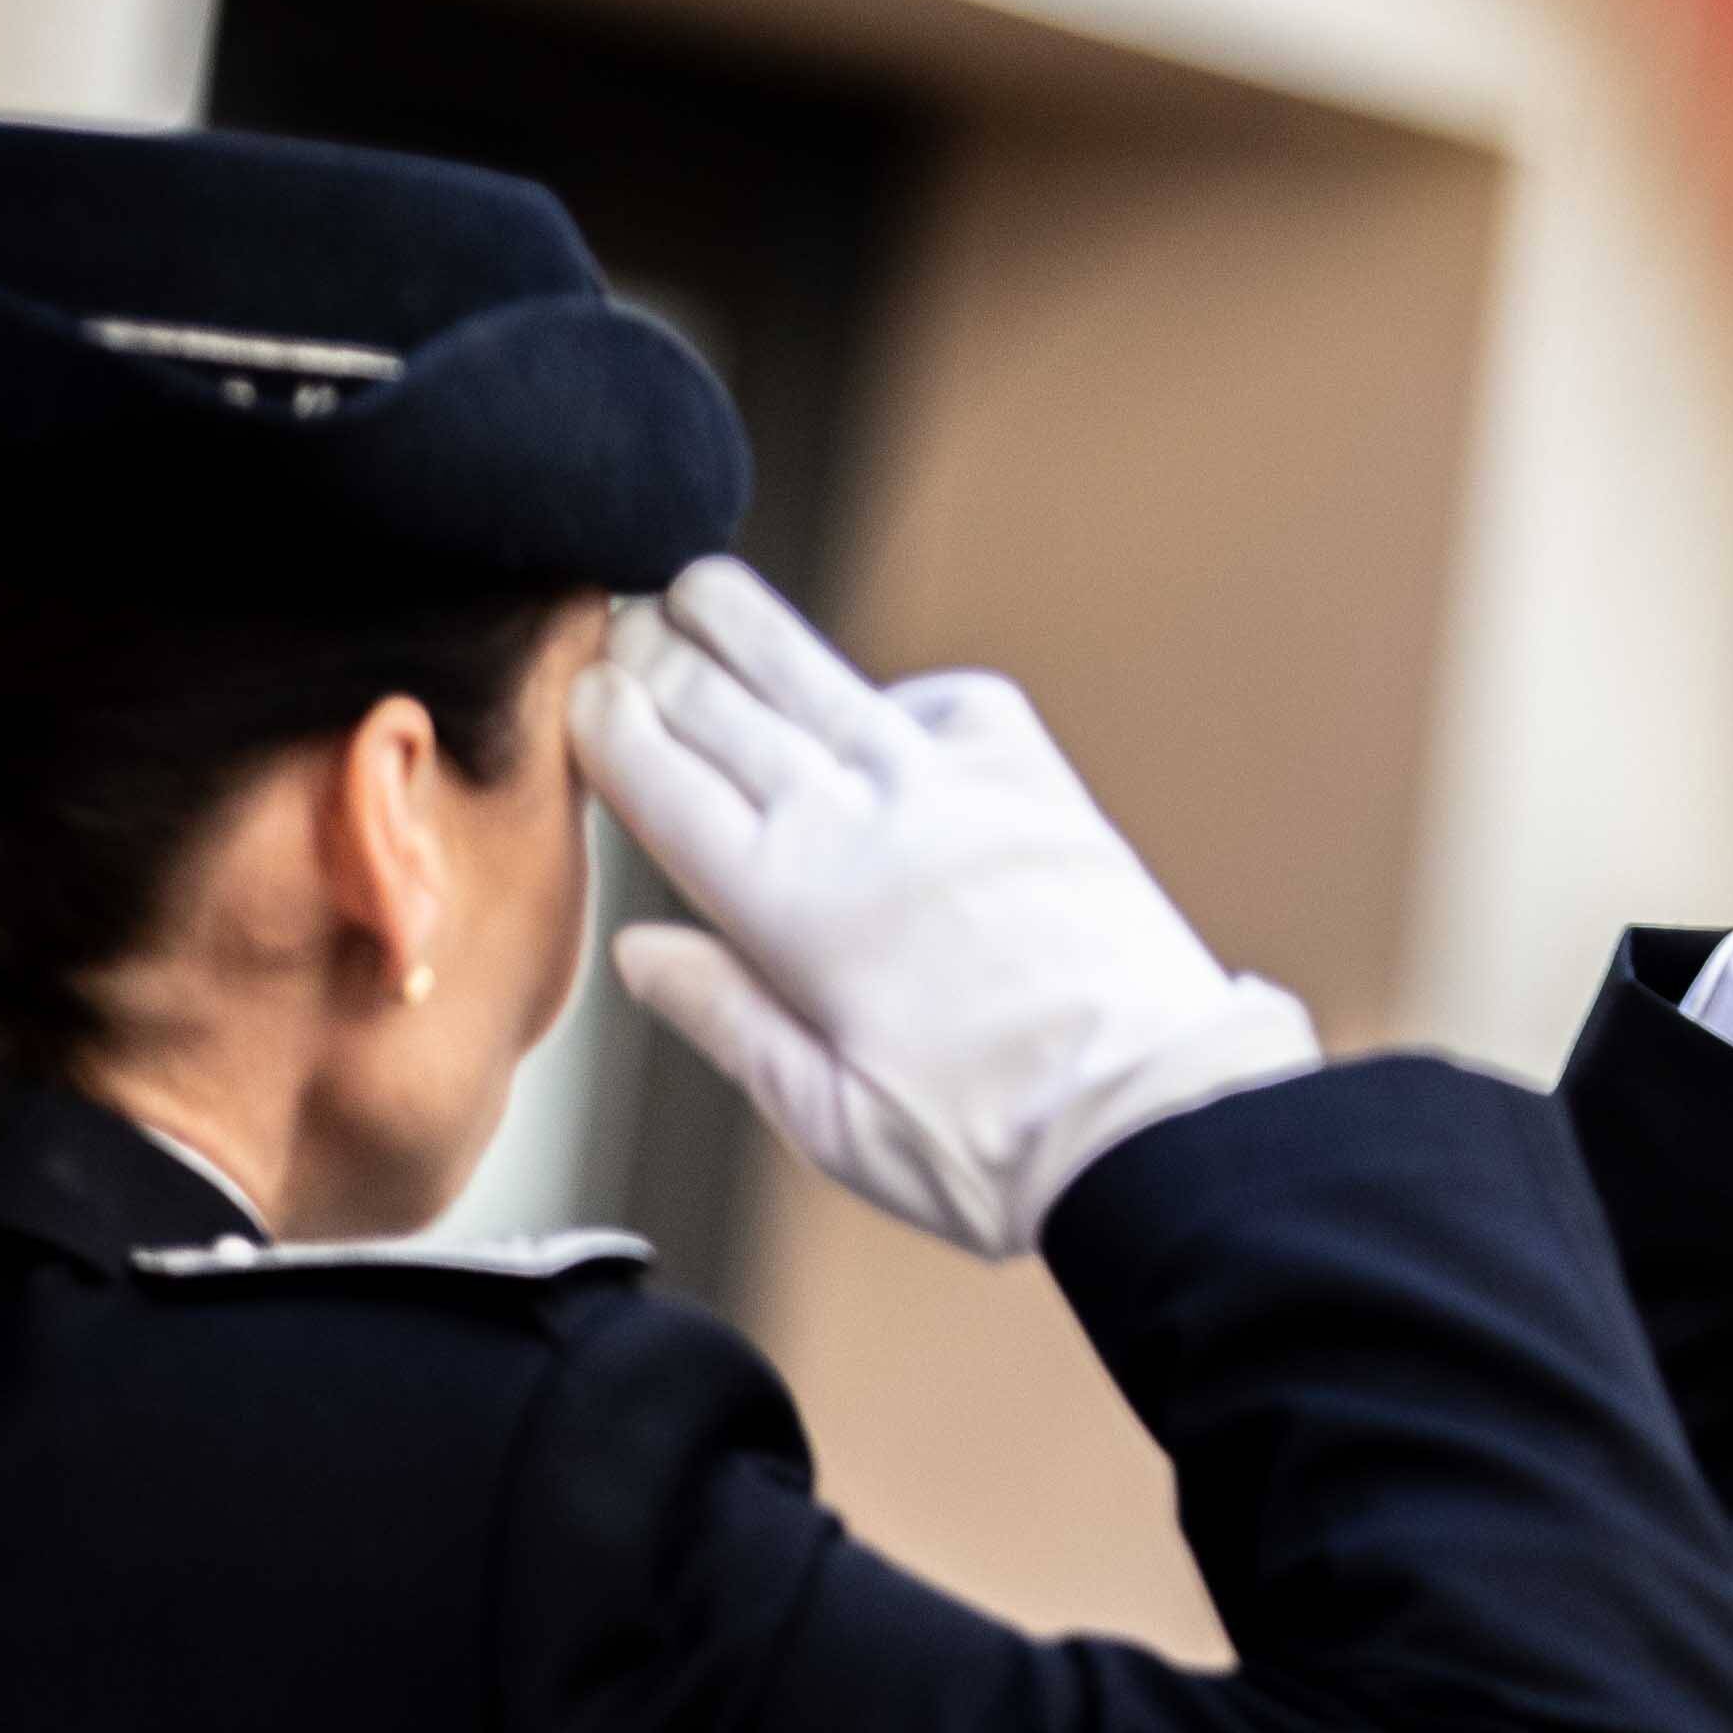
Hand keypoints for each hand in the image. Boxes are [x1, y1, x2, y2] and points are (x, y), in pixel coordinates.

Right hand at [572, 561, 1320, 1260]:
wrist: (1152, 1111)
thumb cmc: (989, 1144)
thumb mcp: (824, 1119)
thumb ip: (723, 1018)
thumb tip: (637, 950)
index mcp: (783, 904)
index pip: (661, 781)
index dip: (609, 722)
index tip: (581, 686)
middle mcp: (853, 817)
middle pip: (721, 706)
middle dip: (658, 655)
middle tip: (620, 621)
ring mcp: (944, 782)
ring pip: (817, 676)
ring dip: (747, 627)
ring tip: (699, 588)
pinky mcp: (1028, 775)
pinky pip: (947, 700)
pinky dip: (901, 692)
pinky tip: (879, 702)